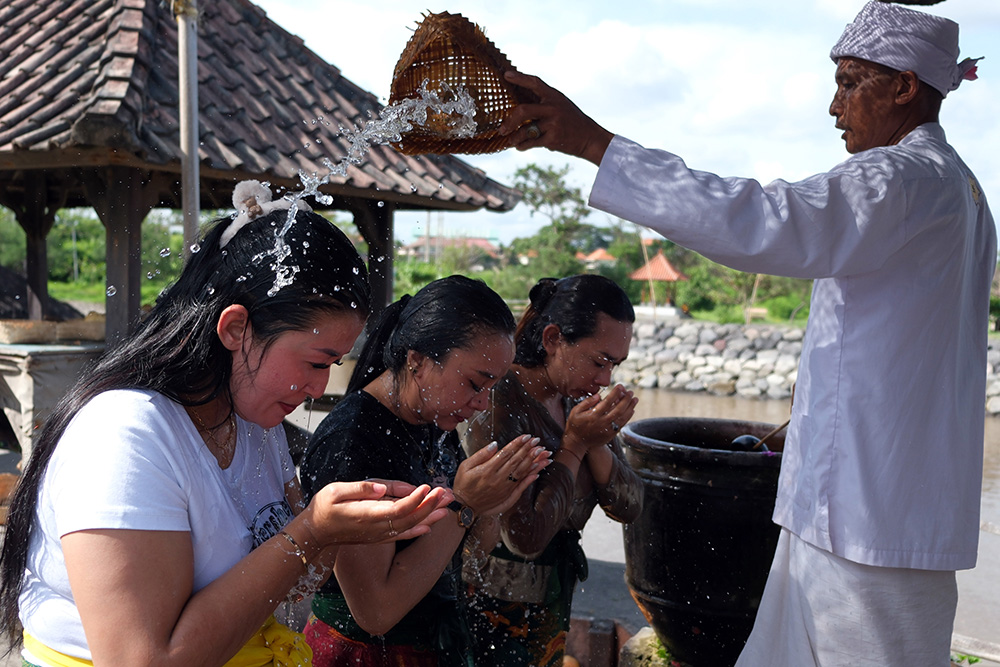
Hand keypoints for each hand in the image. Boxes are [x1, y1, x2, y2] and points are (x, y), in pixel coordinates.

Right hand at [299, 480, 450, 547]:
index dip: (415, 499)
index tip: (427, 487)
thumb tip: (381, 489)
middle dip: (430, 505)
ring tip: (447, 506)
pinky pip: (402, 535)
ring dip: (430, 516)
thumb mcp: (336, 491)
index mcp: (367, 515)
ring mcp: (378, 535)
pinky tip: (430, 526)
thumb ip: (361, 489)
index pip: (398, 509)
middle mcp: (376, 528)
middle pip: (409, 518)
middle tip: (447, 493)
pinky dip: (417, 530)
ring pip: (409, 526)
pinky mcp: (378, 537)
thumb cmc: (323, 507)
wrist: (314, 533)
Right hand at [453, 435, 550, 515]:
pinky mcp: (507, 496)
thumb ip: (481, 455)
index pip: (506, 453)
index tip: (527, 436)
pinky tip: (537, 471)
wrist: (464, 507)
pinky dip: (530, 478)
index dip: (518, 444)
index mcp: (487, 469)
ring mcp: (504, 488)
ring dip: (533, 462)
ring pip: (522, 473)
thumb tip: (495, 444)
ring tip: (542, 453)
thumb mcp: (465, 466)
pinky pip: (521, 486)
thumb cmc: (463, 484)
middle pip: (516, 461)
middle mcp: (498, 479)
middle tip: (537, 441)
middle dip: (528, 449)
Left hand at [499, 70, 614, 164]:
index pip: (534, 82)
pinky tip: (520, 146)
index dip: (519, 78)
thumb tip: (519, 106)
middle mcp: (553, 107)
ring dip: (514, 137)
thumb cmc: (572, 122)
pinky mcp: (552, 138)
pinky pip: (531, 142)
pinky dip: (523, 145)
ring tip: (510, 140)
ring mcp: (553, 123)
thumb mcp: (561, 106)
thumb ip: (543, 104)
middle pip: (523, 110)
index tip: (506, 75)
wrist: (590, 138)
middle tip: (502, 128)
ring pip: (525, 130)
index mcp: (554, 96)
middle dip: (510, 120)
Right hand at [564, 385, 637, 453]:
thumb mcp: (575, 411)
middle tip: (630, 392)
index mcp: (593, 415)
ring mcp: (607, 429)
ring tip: (635, 399)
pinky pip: (622, 424)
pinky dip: (628, 416)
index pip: (607, 402)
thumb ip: (586, 402)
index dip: (615, 393)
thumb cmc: (575, 425)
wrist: (577, 443)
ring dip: (630, 407)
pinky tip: (631, 410)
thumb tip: (598, 395)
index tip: (620, 386)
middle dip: (626, 399)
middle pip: (618, 409)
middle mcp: (602, 422)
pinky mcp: (611, 434)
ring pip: (623, 417)